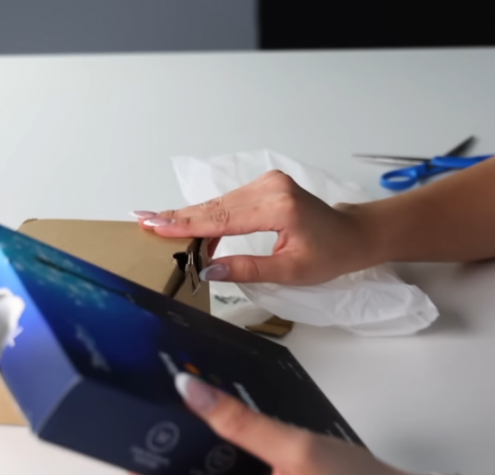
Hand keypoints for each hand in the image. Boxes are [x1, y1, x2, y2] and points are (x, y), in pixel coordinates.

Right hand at [132, 171, 381, 284]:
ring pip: (219, 203)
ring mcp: (267, 182)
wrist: (353, 234)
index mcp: (279, 207)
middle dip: (178, 217)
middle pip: (215, 206)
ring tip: (158, 225)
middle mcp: (270, 187)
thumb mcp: (290, 271)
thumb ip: (248, 269)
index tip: (154, 223)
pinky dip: (209, 215)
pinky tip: (188, 225)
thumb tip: (209, 270)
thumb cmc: (330, 255)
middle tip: (142, 219)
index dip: (185, 224)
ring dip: (191, 217)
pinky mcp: (265, 185)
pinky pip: (229, 202)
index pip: (222, 219)